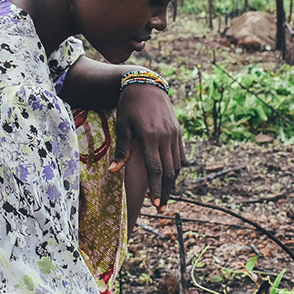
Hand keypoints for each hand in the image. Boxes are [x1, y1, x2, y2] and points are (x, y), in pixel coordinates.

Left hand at [109, 81, 183, 210]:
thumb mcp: (122, 126)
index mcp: (150, 137)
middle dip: (166, 192)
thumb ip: (122, 150)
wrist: (146, 85)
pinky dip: (177, 167)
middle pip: (169, 172)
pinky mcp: (178, 132)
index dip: (156, 189)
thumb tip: (113, 171)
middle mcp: (166, 137)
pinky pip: (180, 155)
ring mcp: (174, 134)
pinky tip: (170, 176)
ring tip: (165, 196)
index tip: (155, 204)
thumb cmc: (129, 106)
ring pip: (177, 165)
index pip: (155, 170)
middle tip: (162, 208)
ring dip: (172, 182)